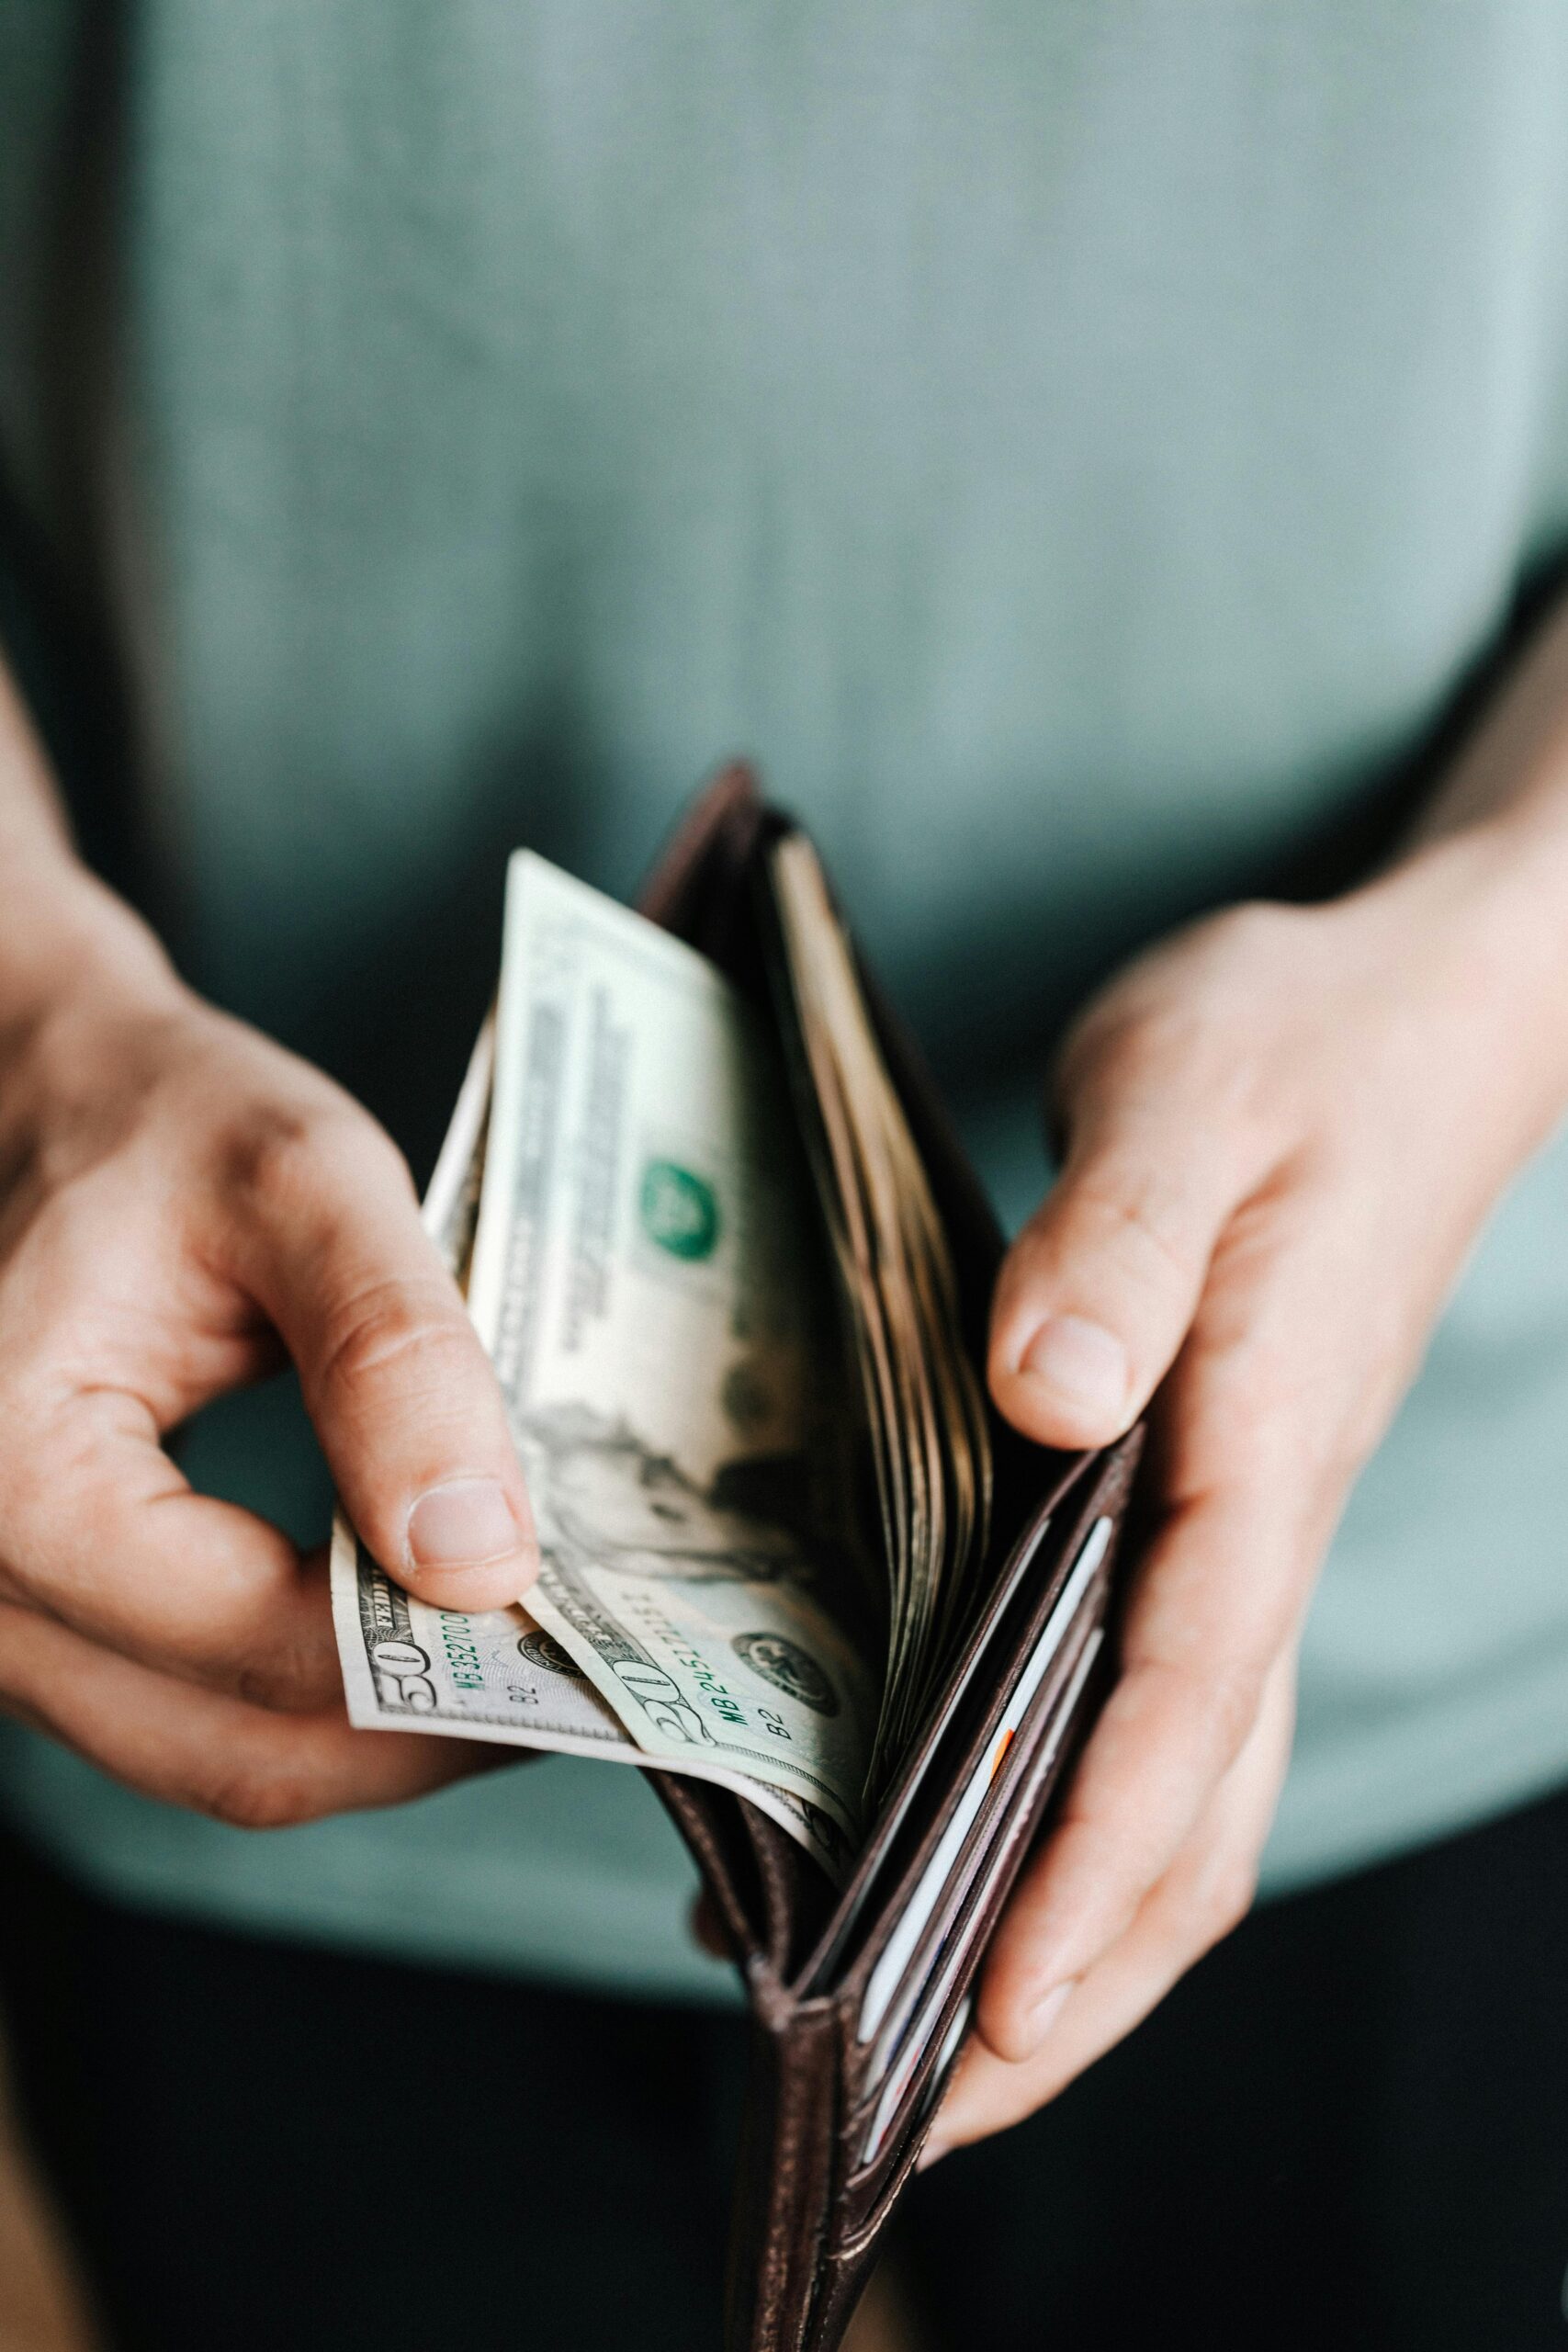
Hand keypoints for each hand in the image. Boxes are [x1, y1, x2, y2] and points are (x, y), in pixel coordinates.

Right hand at [0, 880, 535, 1825]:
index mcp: (9, 1472)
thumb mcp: (301, 1184)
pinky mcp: (35, 1615)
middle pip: (230, 1749)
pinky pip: (179, 1708)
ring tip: (513, 1659)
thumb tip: (481, 1562)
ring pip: (205, 1753)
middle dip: (420, 1732)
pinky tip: (411, 1633)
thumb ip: (394, 1360)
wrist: (40, 1092)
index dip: (434, 1665)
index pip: (257, 1643)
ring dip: (372, 1731)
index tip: (577, 1634)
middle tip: (579, 1676)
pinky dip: (305, 1695)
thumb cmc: (157, 1116)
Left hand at [926, 826, 1567, 2157]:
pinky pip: (1167, 1701)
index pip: (1188, 1695)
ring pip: (1195, 1779)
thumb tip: (1049, 1390)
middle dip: (1082, 1972)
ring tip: (940, 2037)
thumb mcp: (1189, 1089)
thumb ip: (1117, 1234)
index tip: (993, 2009)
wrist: (1411, 1013)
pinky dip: (1086, 1806)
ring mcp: (1251, 1524)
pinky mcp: (1217, 1498)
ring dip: (1087, 1924)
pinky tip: (982, 1829)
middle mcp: (1266, 1518)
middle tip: (929, 2110)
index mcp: (1262, 1442)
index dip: (1094, 1862)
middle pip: (1202, 1806)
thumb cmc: (1297, 1041)